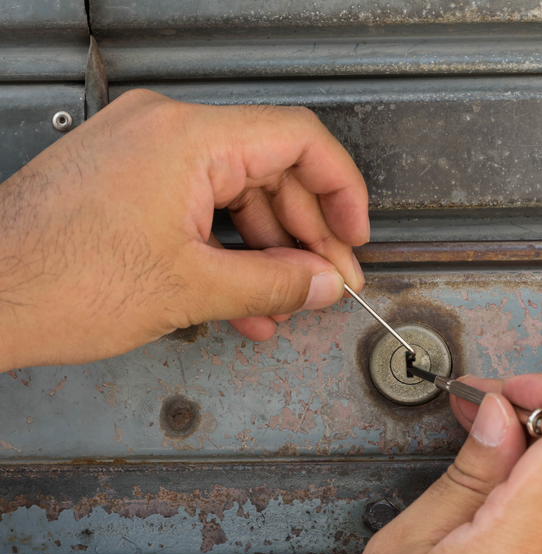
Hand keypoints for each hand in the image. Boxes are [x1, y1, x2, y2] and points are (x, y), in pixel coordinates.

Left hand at [0, 89, 367, 370]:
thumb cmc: (54, 280)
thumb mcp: (191, 289)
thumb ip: (276, 284)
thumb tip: (324, 281)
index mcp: (188, 137)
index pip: (300, 141)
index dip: (342, 191)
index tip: (354, 234)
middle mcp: (165, 129)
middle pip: (270, 172)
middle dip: (306, 235)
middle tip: (327, 281)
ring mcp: (142, 150)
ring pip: (235, 194)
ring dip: (266, 253)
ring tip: (285, 303)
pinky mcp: (126, 177)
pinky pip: (198, 204)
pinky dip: (226, 248)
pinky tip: (244, 296)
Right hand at [353, 373, 541, 553]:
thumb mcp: (407, 548)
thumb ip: (468, 474)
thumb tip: (499, 412)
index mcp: (519, 552)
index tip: (510, 387)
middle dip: (527, 420)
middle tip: (477, 406)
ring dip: (528, 456)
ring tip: (476, 453)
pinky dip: (532, 492)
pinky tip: (491, 495)